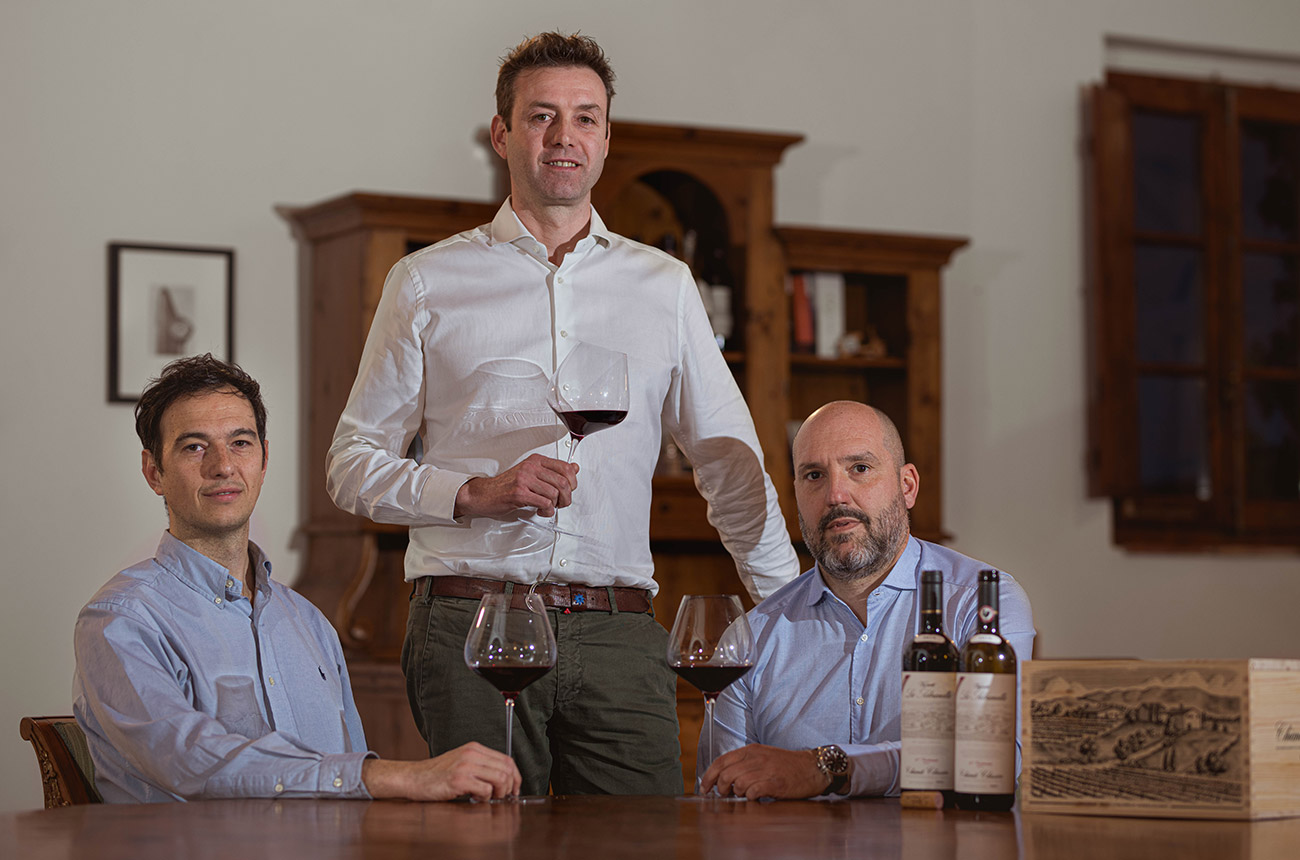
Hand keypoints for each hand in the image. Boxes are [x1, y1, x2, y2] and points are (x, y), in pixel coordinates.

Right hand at [362, 742, 521, 800]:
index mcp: (475, 748)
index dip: (515, 776)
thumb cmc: (437, 774)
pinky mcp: (459, 779)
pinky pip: (485, 790)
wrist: (414, 778)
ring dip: (498, 793)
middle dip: (509, 786)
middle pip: (507, 769)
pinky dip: (484, 799)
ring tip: (487, 798)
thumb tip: (505, 779)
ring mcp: (465, 765)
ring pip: (500, 779)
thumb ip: (481, 766)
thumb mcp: (462, 762)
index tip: (514, 789)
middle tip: (501, 796)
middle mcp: (472, 754)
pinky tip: (473, 799)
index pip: (507, 759)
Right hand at [454, 454, 578, 518]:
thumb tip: (574, 468)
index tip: (569, 490)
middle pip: (562, 482)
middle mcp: (531, 467)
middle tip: (562, 503)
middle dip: (567, 497)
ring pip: (554, 493)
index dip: (572, 481)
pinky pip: (544, 502)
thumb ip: (553, 472)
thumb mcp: (532, 474)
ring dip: (556, 505)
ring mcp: (524, 479)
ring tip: (548, 507)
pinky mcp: (519, 493)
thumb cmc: (506, 486)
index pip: (565, 467)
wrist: (483, 494)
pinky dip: (547, 510)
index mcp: (535, 461)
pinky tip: (542, 511)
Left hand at [699, 744, 834, 799]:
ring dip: (738, 793)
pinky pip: (754, 792)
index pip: (721, 761)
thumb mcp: (762, 756)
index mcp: (751, 751)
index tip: (704, 787)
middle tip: (725, 795)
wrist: (812, 767)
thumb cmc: (786, 765)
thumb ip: (744, 764)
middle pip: (726, 774)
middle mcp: (756, 758)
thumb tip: (722, 778)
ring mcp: (766, 770)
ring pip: (738, 784)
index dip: (709, 776)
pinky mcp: (776, 783)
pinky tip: (757, 796)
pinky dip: (751, 797)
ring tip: (745, 794)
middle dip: (721, 788)